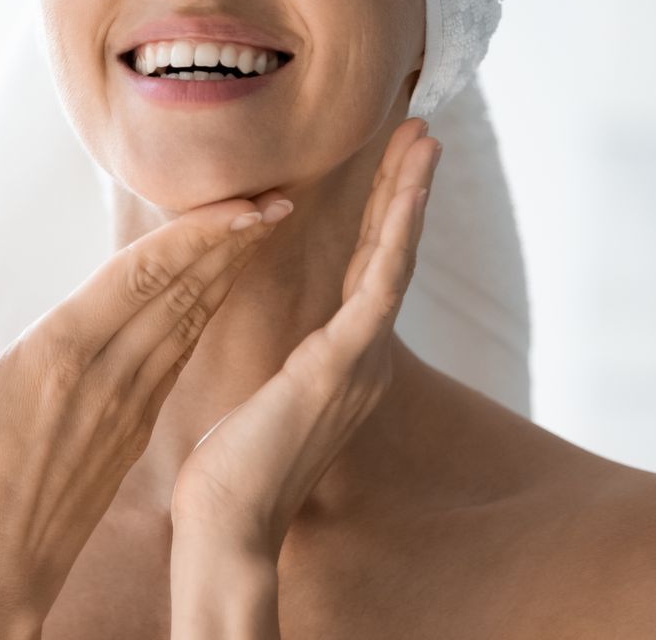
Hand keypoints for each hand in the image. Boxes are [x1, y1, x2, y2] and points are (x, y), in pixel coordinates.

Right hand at [0, 187, 294, 636]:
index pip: (144, 276)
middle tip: (281, 196)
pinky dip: (206, 314)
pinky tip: (218, 291)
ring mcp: (129, 408)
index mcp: (62, 355)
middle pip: (183, 292)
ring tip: (262, 228)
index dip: (200, 232)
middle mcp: (109, 377)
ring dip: (228, 273)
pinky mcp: (134, 431)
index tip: (248, 200)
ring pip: (190, 324)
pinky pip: (180, 357)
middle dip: (234, 241)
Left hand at [169, 116, 439, 558]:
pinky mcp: (341, 363)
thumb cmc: (234, 473)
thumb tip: (285, 352)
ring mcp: (360, 360)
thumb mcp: (264, 403)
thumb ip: (287, 370)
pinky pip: (379, 286)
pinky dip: (396, 235)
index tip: (394, 167)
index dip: (384, 218)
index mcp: (344, 362)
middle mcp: (365, 358)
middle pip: (393, 256)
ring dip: (410, 195)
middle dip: (407, 191)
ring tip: (425, 140)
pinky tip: (406, 193)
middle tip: (424, 133)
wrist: (229, 522)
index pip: (370, 274)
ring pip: (396, 259)